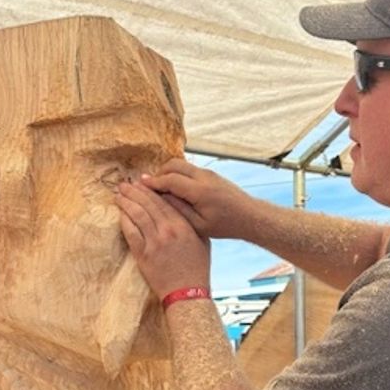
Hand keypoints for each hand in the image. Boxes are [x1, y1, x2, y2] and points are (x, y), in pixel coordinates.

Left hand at [116, 181, 210, 299]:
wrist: (188, 293)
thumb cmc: (197, 269)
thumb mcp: (202, 241)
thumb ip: (192, 223)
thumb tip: (181, 208)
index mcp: (184, 226)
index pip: (164, 201)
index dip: (151, 190)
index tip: (142, 183)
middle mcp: (168, 230)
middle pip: (148, 204)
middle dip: (135, 191)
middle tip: (125, 184)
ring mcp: (154, 242)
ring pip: (137, 215)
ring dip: (127, 202)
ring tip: (119, 194)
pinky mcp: (143, 254)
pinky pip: (130, 232)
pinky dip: (124, 220)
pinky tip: (120, 212)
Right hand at [140, 159, 255, 238]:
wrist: (249, 216)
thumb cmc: (225, 225)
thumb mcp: (198, 224)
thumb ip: (178, 210)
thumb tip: (160, 197)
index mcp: (200, 191)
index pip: (170, 179)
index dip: (153, 182)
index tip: (140, 185)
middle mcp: (204, 177)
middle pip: (173, 165)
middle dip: (158, 173)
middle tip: (148, 185)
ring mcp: (208, 173)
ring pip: (181, 164)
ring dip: (168, 172)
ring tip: (160, 187)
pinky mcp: (211, 174)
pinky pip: (189, 168)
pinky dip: (177, 173)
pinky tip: (174, 187)